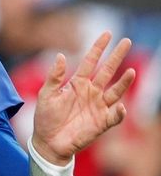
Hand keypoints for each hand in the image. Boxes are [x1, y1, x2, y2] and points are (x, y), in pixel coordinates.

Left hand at [31, 32, 135, 164]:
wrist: (48, 142)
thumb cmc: (45, 117)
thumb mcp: (46, 94)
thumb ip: (54, 77)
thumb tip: (59, 55)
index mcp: (77, 83)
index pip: (90, 62)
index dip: (98, 48)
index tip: (107, 33)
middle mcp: (91, 92)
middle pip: (107, 71)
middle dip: (116, 57)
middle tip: (127, 41)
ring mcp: (98, 106)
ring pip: (115, 91)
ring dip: (124, 83)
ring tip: (131, 72)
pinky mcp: (102, 122)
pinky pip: (115, 116)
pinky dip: (119, 112)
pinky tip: (120, 106)